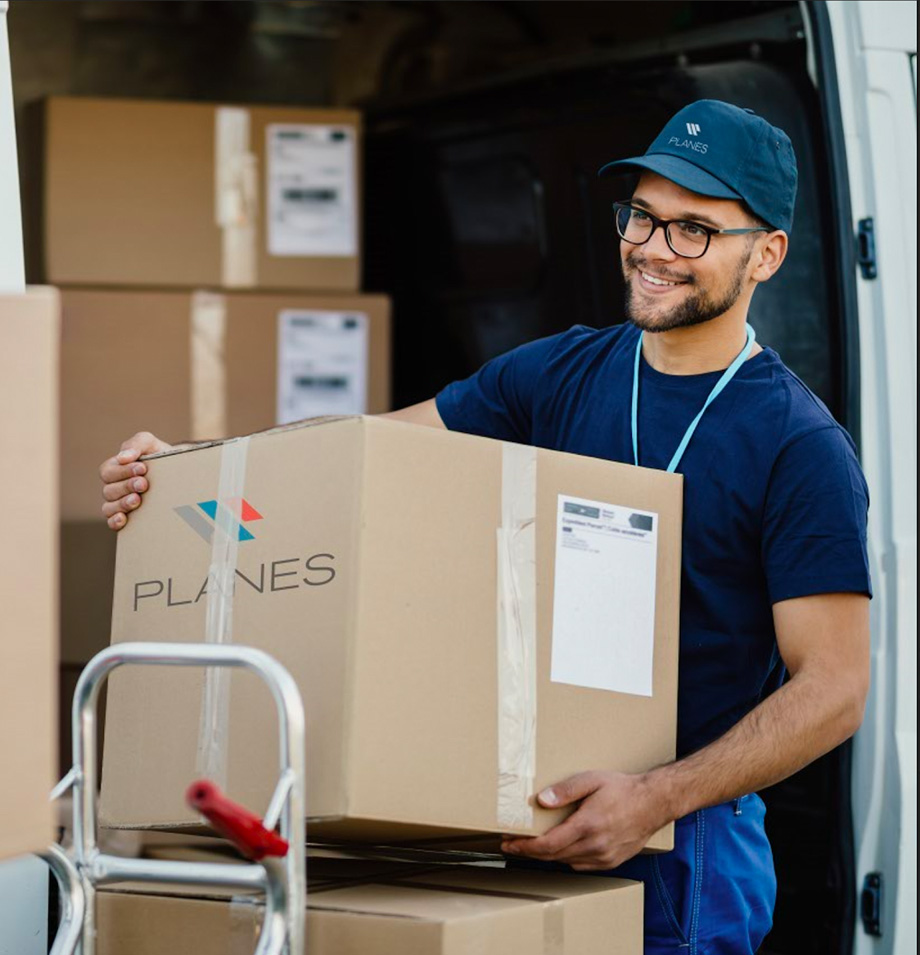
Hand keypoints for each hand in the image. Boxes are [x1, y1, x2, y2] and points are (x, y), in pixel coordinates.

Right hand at [99, 431, 171, 530]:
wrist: (179, 473)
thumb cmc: (161, 456)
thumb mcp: (151, 444)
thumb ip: (137, 444)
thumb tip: (123, 457)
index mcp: (115, 469)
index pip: (108, 471)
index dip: (122, 471)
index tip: (142, 468)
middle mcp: (114, 487)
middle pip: (109, 490)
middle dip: (126, 486)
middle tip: (144, 484)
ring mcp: (118, 504)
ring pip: (109, 507)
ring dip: (122, 504)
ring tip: (138, 500)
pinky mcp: (126, 518)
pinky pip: (112, 522)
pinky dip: (115, 521)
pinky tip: (123, 519)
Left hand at [501, 770, 670, 870]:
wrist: (653, 803)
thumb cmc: (622, 788)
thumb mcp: (592, 780)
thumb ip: (565, 790)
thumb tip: (541, 800)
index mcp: (587, 825)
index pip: (547, 845)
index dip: (524, 847)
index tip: (508, 843)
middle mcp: (594, 846)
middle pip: (552, 856)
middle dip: (529, 852)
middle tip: (511, 844)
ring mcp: (603, 857)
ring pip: (565, 862)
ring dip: (546, 856)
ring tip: (531, 845)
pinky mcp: (610, 862)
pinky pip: (580, 865)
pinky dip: (566, 858)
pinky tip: (560, 848)